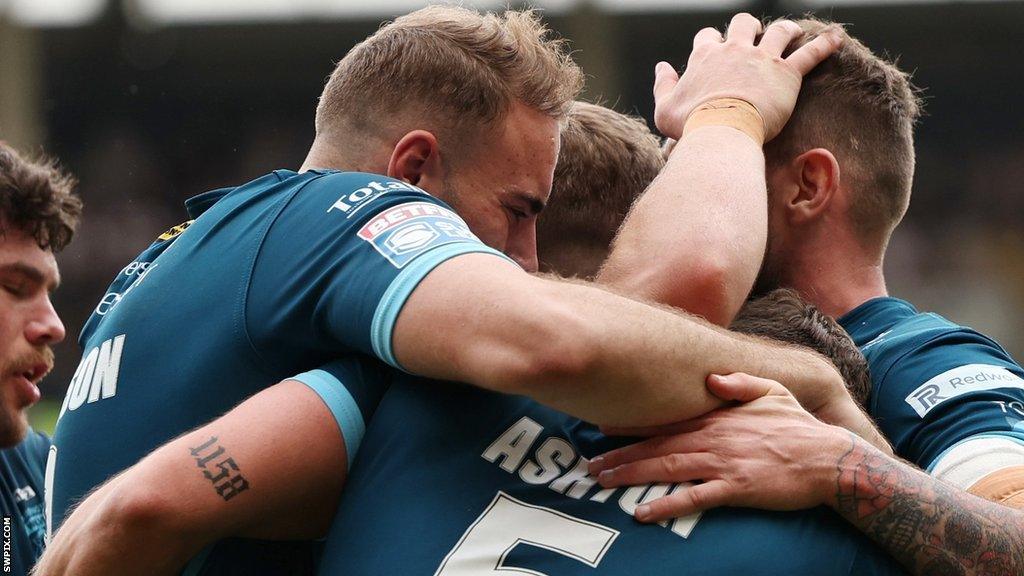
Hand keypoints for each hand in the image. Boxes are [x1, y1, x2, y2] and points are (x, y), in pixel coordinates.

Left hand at [590, 373, 850, 522]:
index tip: (603, 429)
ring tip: (604, 483)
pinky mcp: (736, 489)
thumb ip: (738, 382)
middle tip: (590, 466)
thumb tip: (711, 377)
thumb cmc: (799, 425)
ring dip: (632, 475)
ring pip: (667, 468)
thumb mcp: (771, 391)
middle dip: (621, 455)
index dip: (633, 425)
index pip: (667, 420)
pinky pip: (694, 498)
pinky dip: (667, 505)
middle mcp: (714, 438)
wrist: (828, 457)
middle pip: (657, 446)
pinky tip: (643, 513)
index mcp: (718, 417)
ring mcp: (723, 463)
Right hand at [653, 14, 842, 140]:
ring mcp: (762, 59)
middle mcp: (734, 50)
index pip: (707, 37)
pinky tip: (837, 38)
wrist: (721, 132)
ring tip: (792, 33)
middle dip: (748, 27)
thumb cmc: (691, 125)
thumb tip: (662, 67)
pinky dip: (825, 44)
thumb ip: (663, 85)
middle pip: (742, 23)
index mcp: (705, 56)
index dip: (712, 41)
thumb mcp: (664, 109)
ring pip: (779, 31)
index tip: (716, 50)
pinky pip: (810, 54)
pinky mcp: (787, 74)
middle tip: (754, 37)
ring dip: (785, 30)